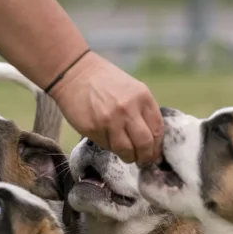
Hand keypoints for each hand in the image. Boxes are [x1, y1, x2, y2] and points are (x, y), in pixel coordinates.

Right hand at [48, 52, 162, 164]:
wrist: (75, 72)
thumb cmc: (105, 81)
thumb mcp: (132, 89)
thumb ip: (143, 111)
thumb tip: (151, 140)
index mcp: (142, 97)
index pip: (157, 130)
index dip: (157, 146)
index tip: (154, 152)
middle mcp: (128, 109)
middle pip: (144, 144)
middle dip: (146, 157)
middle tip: (143, 160)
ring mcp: (110, 121)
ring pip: (126, 151)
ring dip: (129, 157)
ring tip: (127, 155)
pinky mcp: (93, 129)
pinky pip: (107, 147)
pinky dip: (111, 148)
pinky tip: (110, 141)